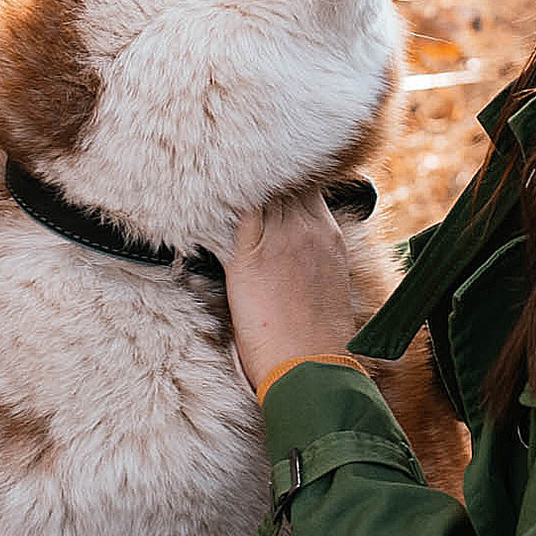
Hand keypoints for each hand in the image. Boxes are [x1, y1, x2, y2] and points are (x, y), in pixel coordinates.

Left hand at [222, 186, 360, 391]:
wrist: (311, 366)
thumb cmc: (319, 337)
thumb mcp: (328, 282)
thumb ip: (313, 253)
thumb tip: (293, 249)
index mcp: (328, 234)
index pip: (305, 186)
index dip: (284, 179)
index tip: (266, 178)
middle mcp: (305, 229)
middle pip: (281, 182)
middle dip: (261, 175)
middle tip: (235, 168)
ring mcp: (276, 241)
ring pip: (257, 192)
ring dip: (240, 184)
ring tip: (216, 177)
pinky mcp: (247, 258)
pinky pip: (233, 215)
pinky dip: (221, 203)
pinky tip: (206, 196)